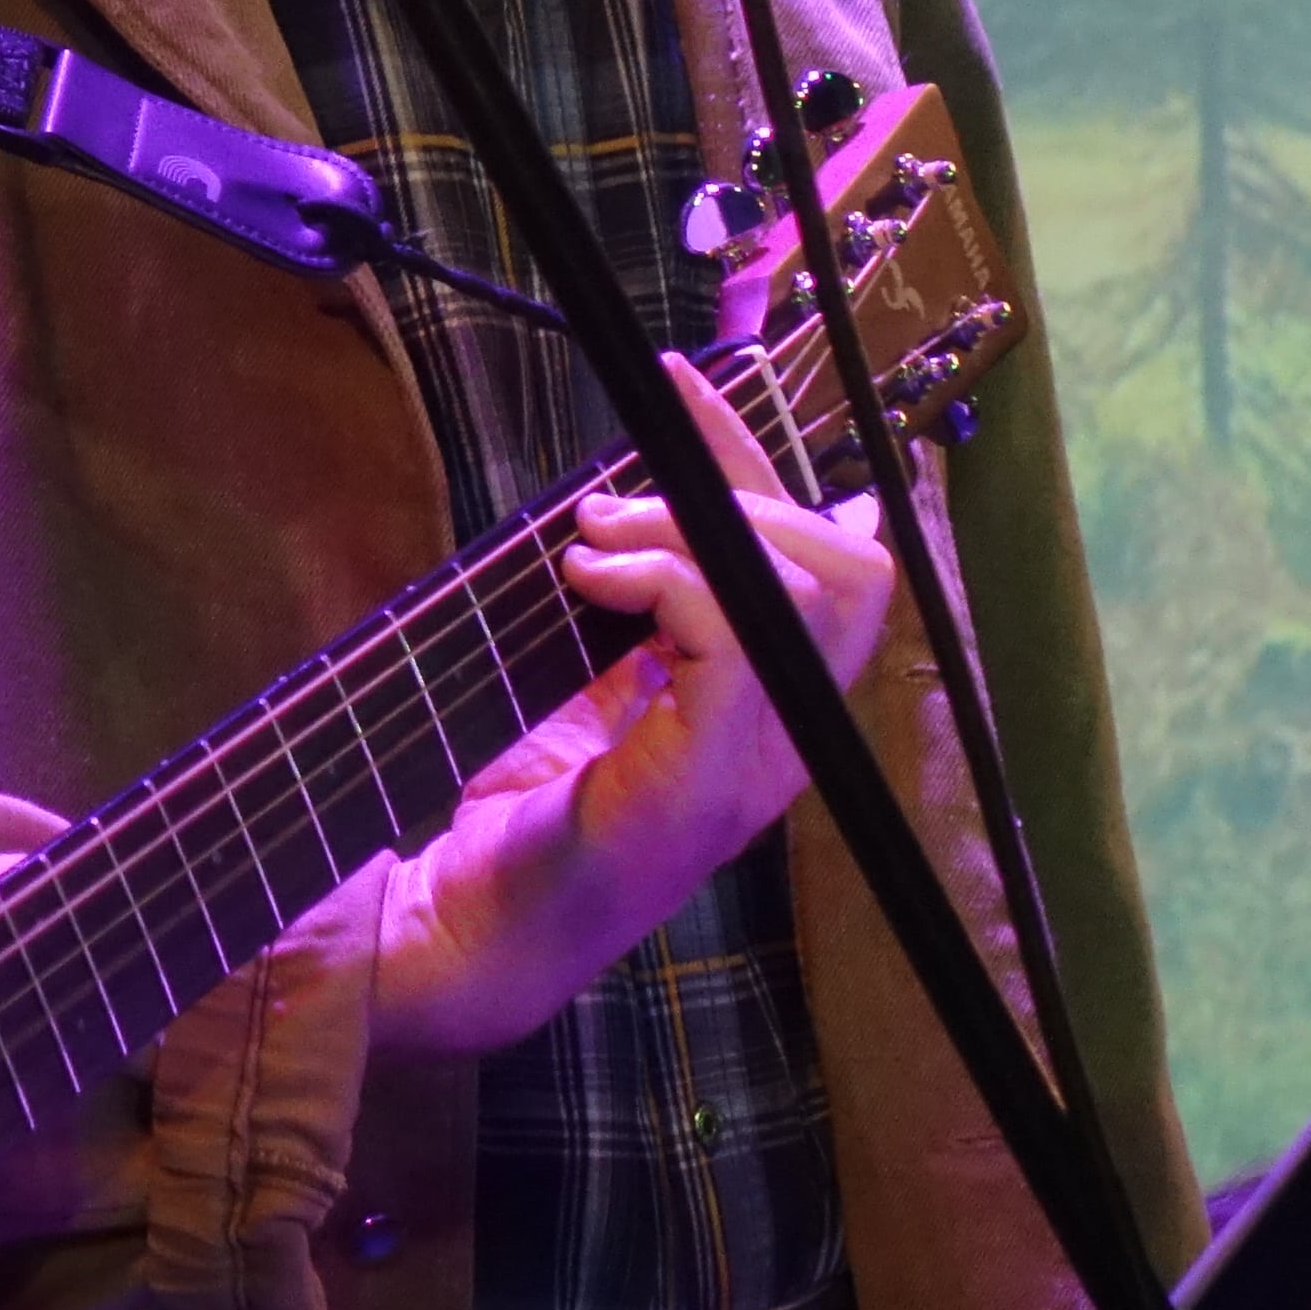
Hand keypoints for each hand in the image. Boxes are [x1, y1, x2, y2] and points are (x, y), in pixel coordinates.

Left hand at [367, 356, 893, 1056]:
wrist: (456, 928)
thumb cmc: (510, 803)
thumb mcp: (588, 671)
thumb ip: (640, 601)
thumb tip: (656, 499)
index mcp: (769, 702)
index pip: (829, 555)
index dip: (754, 454)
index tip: (675, 382)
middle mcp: (786, 734)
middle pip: (854, 565)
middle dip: (739, 489)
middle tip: (616, 509)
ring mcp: (758, 763)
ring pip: (813, 592)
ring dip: (689, 532)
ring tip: (594, 547)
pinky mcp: (707, 782)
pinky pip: (738, 639)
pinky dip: (664, 579)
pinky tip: (590, 582)